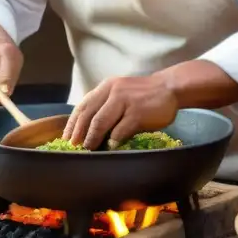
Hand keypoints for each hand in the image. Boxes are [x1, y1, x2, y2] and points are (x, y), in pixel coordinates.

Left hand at [62, 75, 178, 150]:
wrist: (170, 88)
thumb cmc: (144, 95)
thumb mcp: (120, 93)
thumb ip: (106, 105)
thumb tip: (88, 129)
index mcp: (106, 87)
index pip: (83, 106)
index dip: (73, 123)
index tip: (66, 138)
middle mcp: (113, 91)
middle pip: (88, 115)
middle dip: (79, 133)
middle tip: (74, 148)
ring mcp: (125, 101)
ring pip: (100, 122)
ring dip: (92, 139)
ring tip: (89, 150)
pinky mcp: (137, 113)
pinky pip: (120, 130)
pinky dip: (113, 141)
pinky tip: (110, 148)